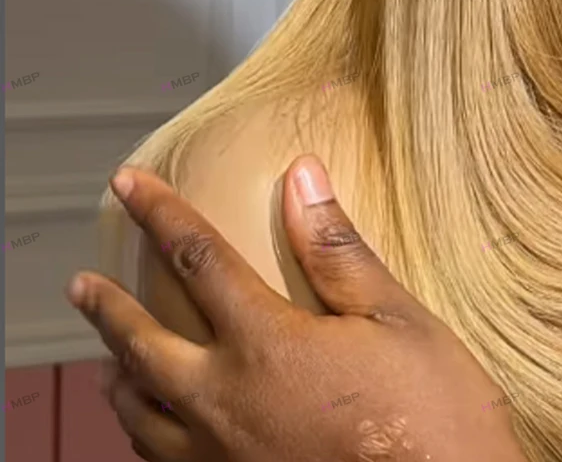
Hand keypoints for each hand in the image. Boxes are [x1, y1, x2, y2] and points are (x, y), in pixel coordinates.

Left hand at [66, 158, 529, 461]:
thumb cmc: (431, 412)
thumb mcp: (396, 317)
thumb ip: (337, 250)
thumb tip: (301, 177)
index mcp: (266, 344)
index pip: (197, 259)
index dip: (162, 212)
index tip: (129, 181)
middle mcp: (224, 403)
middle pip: (142, 343)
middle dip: (107, 307)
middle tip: (81, 284)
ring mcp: (220, 459)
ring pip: (139, 414)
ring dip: (118, 375)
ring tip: (107, 359)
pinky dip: (143, 435)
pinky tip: (155, 429)